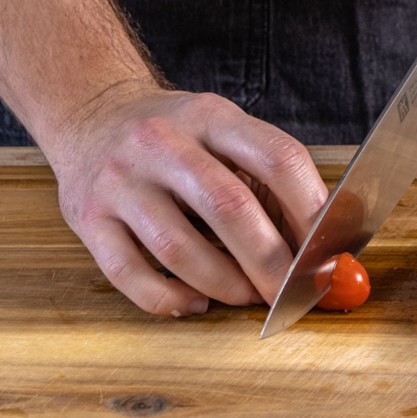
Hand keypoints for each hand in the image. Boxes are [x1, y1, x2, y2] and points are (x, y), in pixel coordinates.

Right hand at [47, 83, 328, 316]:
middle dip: (271, 262)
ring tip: (248, 296)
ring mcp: (120, 181)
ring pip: (178, 248)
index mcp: (210, 117)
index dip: (311, 210)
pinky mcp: (88, 218)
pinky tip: (195, 301)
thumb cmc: (176, 138)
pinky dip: (170, 299)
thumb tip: (321, 250)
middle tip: (293, 292)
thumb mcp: (224, 134)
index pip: (277, 158)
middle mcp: (161, 142)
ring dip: (225, 285)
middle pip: (229, 208)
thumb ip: (270, 183)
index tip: (328, 250)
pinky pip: (130, 274)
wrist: (91, 116)